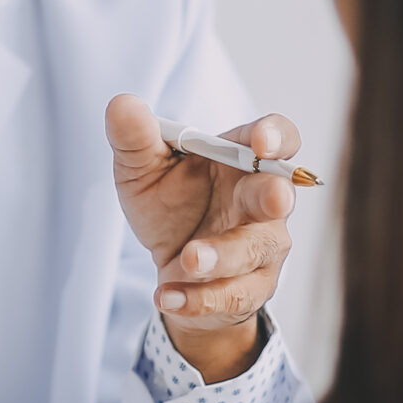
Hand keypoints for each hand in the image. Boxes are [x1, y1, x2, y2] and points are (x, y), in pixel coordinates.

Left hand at [107, 93, 298, 383]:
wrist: (170, 266)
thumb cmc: (169, 204)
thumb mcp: (142, 171)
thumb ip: (135, 138)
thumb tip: (122, 104)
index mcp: (241, 160)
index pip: (277, 138)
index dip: (277, 137)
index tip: (262, 142)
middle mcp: (262, 202)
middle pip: (279, 195)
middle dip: (274, 196)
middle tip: (269, 199)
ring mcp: (262, 247)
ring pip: (253, 250)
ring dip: (220, 256)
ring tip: (186, 261)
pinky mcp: (251, 288)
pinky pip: (233, 295)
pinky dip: (197, 298)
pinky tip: (168, 296)